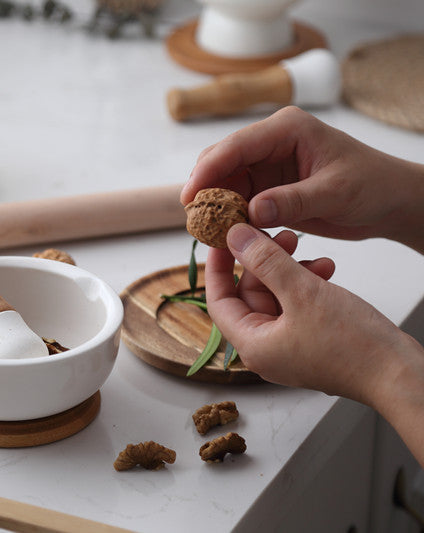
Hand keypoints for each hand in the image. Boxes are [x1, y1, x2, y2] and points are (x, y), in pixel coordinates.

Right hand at [181, 106, 423, 252]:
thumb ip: (293, 201)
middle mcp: (272, 143)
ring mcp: (268, 165)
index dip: (208, 170)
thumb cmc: (373, 186)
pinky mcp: (269, 187)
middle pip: (223, 161)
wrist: (391, 201)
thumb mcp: (335, 193)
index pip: (236, 146)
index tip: (190, 196)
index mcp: (288, 129)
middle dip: (205, 187)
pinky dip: (230, 216)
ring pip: (226, 182)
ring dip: (215, 205)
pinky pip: (239, 200)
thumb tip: (252, 211)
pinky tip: (225, 232)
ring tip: (206, 229)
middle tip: (193, 216)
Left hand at [206, 224, 411, 403]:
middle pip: (249, 295)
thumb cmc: (353, 345)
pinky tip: (326, 269)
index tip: (224, 238)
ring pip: (276, 297)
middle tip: (281, 234)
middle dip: (264, 262)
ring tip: (311, 252)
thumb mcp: (303, 292)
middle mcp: (266, 350)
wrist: (399, 374)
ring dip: (290, 271)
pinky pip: (297, 306)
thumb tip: (235, 238)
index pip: (218, 300)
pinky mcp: (311, 342)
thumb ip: (265, 262)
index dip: (219, 266)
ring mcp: (289, 347)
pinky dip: (307, 285)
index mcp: (253, 345)